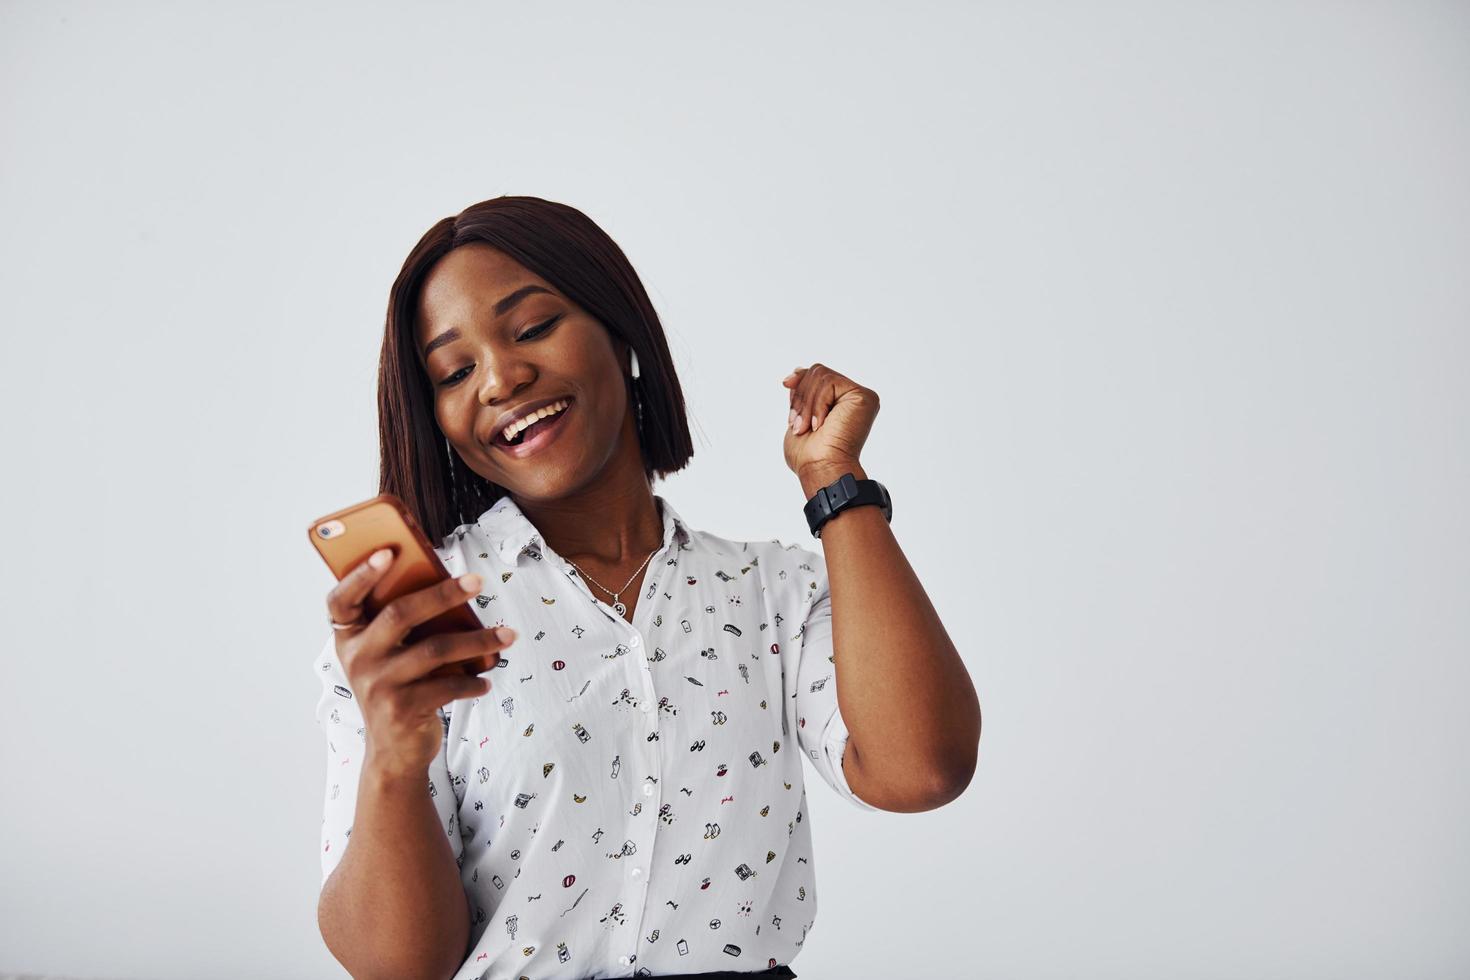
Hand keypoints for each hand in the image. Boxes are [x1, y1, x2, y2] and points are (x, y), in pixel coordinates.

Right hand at [326, 552, 516, 780]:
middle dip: (443, 594)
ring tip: (509, 635)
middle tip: (477, 581)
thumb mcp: (388, 654)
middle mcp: (357, 658)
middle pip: (399, 614)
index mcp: (349, 637)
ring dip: (479, 640)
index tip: (389, 552)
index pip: (341, 598)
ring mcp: (377, 685)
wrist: (392, 751)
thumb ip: (404, 624)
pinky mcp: (400, 710)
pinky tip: (487, 679)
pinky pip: (447, 685)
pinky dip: (473, 681)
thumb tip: (453, 586)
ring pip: (435, 649)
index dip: (361, 574)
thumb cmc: (397, 686)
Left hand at [781, 362, 878, 479]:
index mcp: (840, 402)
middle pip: (818, 372)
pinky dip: (817, 403)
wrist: (821, 468)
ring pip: (821, 375)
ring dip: (806, 404)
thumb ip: (803, 395)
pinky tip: (820, 424)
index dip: (800, 378)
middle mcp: (852, 397)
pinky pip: (829, 382)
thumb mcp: (800, 416)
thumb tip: (797, 371)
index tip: (786, 385)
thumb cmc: (810, 455)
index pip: (817, 376)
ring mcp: (860, 396)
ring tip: (806, 427)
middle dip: (801, 397)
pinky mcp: (864, 397)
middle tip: (798, 425)